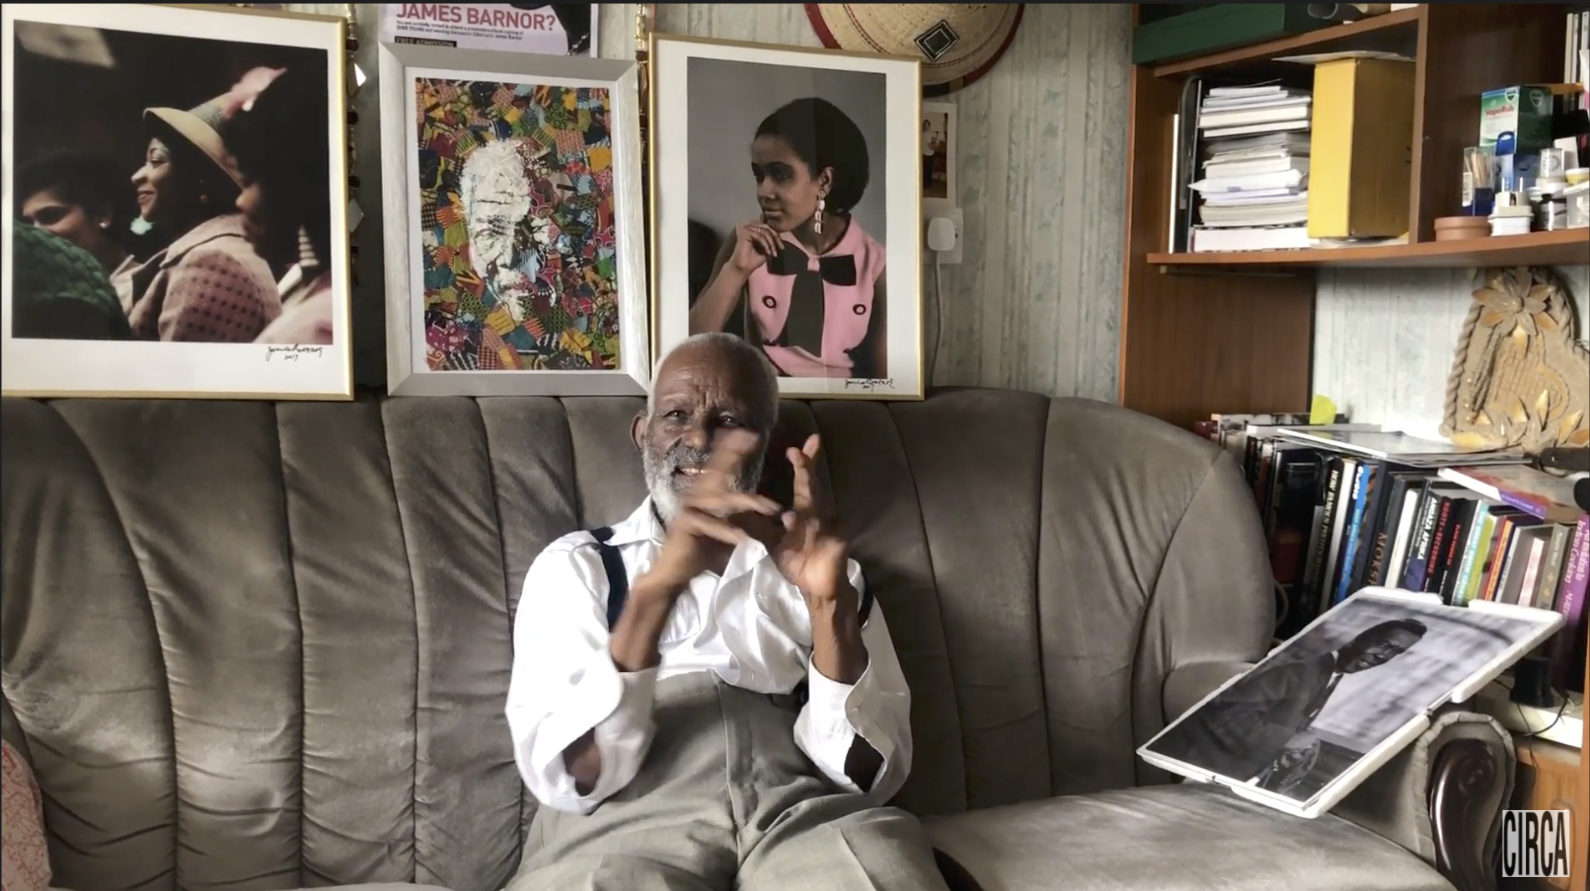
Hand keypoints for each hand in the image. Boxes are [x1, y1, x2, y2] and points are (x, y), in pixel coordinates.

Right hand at [645, 429, 781, 593]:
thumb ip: (740, 518)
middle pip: (717, 471)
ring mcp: (690, 509)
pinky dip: (729, 531)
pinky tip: (743, 538)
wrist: (673, 575)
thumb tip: (768, 513)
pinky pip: (712, 524)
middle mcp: (697, 496)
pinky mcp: (687, 526)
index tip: (750, 435)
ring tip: (772, 509)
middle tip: (753, 437)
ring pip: (722, 499)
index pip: (721, 468)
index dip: (733, 450)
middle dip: (735, 454)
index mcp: (706, 495)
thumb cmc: (700, 554)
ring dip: (749, 503)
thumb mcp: (726, 532)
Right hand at [727, 220, 781, 275]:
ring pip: (764, 231)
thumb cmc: (753, 260)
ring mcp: (745, 228)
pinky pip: (759, 235)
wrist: (742, 269)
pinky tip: (767, 252)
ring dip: (771, 243)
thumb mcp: (766, 247)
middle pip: (767, 227)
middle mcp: (748, 225)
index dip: (776, 236)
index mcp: (752, 228)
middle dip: (776, 238)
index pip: (767, 227)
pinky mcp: (744, 232)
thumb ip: (770, 239)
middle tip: (781, 248)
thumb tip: (780, 235)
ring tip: (773, 253)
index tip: (782, 247)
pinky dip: (766, 244)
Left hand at [767, 435, 853, 610]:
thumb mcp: (772, 543)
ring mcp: (829, 528)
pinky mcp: (836, 544)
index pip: (805, 483)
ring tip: (797, 467)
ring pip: (815, 507)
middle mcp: (820, 515)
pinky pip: (820, 534)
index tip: (795, 445)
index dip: (803, 464)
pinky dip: (808, 528)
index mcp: (806, 511)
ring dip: (806, 489)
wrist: (817, 589)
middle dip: (806, 468)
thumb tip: (731, 513)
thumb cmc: (799, 562)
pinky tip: (792, 518)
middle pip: (812, 487)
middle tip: (800, 448)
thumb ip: (755, 526)